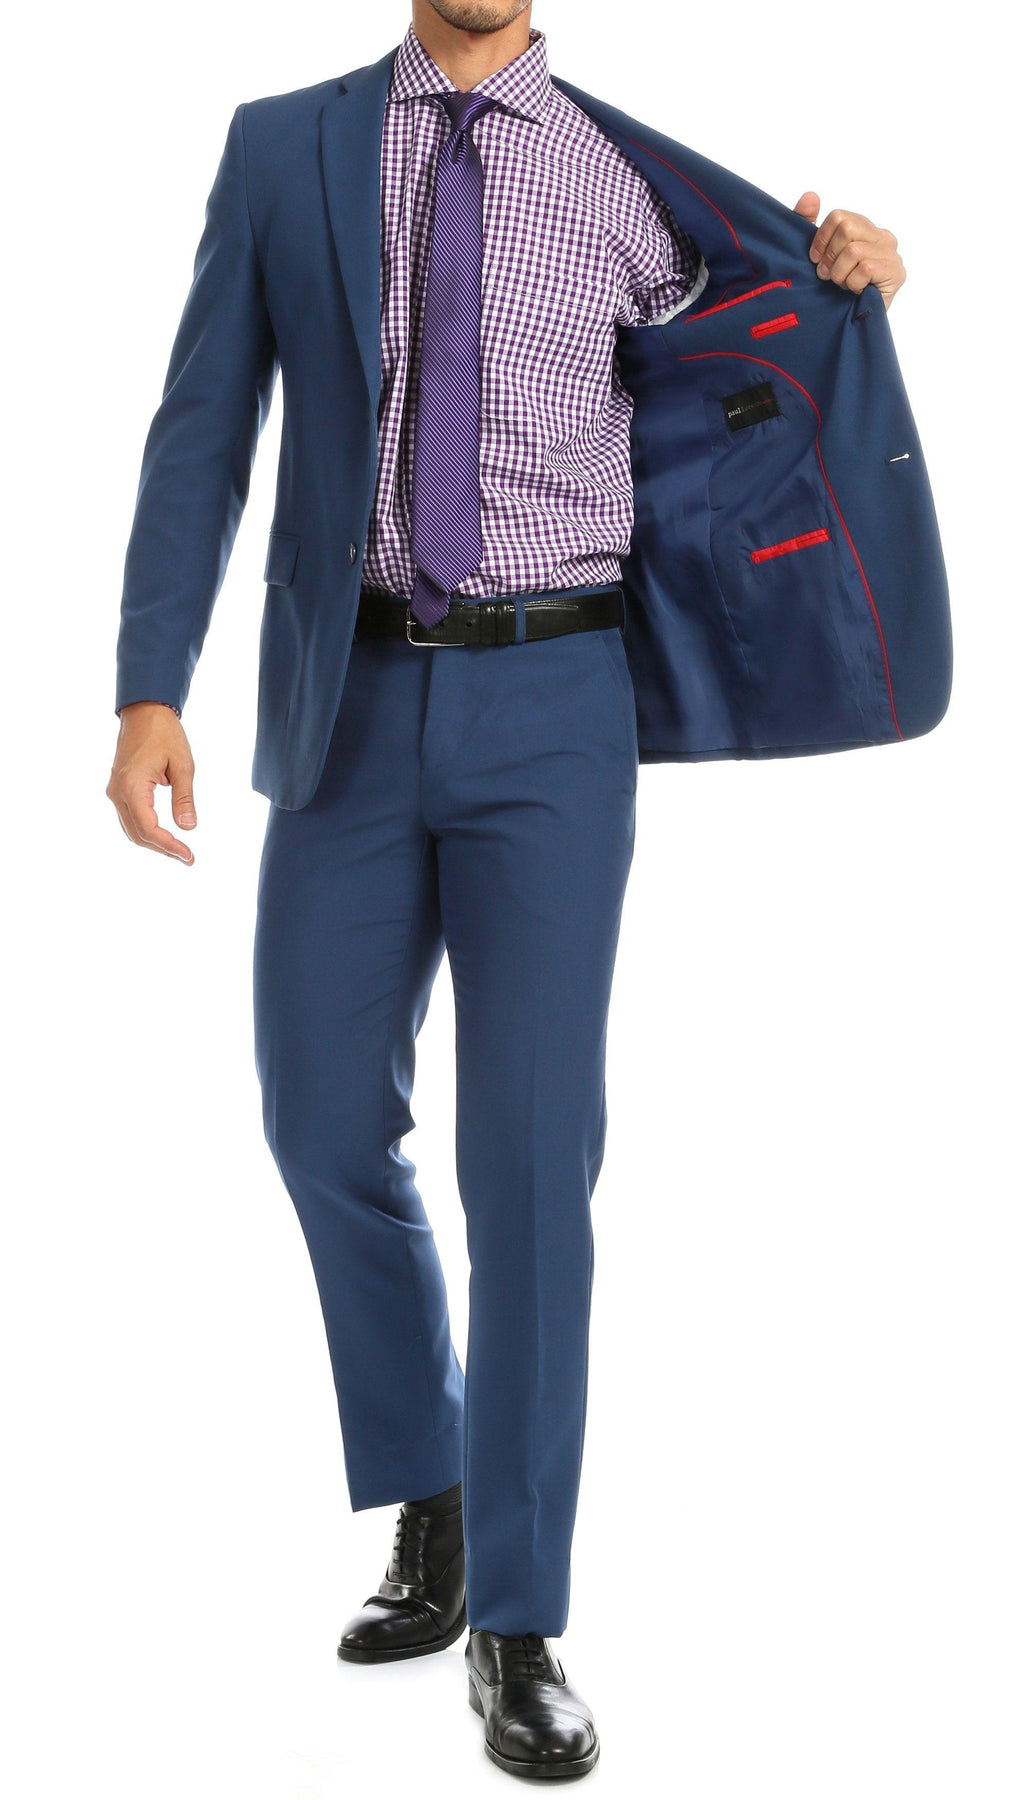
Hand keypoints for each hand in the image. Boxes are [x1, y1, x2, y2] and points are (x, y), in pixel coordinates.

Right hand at [107, 702, 197, 864]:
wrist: (143, 712)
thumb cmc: (164, 734)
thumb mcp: (182, 765)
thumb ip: (184, 798)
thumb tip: (188, 827)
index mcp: (132, 787)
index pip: (149, 828)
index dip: (169, 846)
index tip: (189, 855)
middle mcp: (118, 792)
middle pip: (137, 834)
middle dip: (162, 849)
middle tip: (188, 857)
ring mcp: (115, 791)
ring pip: (131, 829)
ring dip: (153, 842)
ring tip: (179, 850)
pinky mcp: (118, 788)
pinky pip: (129, 817)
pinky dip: (145, 830)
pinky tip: (164, 835)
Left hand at [793, 191, 905, 310]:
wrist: (847, 325)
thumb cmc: (832, 290)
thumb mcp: (815, 254)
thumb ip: (807, 223)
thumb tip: (810, 196)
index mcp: (865, 228)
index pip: (839, 217)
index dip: (821, 239)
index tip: (814, 260)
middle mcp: (882, 236)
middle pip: (847, 229)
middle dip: (830, 257)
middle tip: (827, 277)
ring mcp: (892, 254)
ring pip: (854, 250)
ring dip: (840, 274)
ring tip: (843, 286)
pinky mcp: (896, 272)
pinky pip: (865, 267)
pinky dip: (853, 283)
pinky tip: (855, 292)